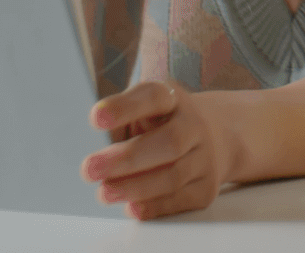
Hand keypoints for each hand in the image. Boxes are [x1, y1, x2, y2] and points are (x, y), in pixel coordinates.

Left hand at [82, 81, 236, 218]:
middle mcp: (195, 125)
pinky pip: (180, 200)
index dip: (125, 107)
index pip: (153, 97)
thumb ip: (120, 127)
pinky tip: (132, 207)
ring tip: (105, 192)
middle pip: (169, 142)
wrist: (214, 139)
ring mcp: (205, 157)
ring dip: (135, 187)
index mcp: (173, 99)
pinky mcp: (206, 187)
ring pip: (174, 176)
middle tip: (90, 169)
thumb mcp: (143, 112)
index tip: (96, 118)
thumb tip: (96, 158)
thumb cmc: (161, 126)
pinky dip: (154, 206)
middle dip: (127, 158)